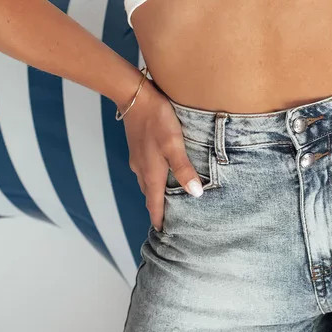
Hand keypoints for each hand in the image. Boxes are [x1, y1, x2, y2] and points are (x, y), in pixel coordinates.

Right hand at [119, 79, 204, 231]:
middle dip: (158, 208)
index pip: (154, 204)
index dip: (159, 219)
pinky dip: (154, 178)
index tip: (163, 233)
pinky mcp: (138, 148)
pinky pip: (146, 170)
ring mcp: (138, 158)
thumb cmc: (157, 120)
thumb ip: (183, 169)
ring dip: (156, 193)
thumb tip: (195, 194)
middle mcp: (142, 169)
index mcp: (151, 173)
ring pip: (148, 182)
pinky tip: (162, 172)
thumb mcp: (174, 144)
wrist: (135, 97)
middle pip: (150, 195)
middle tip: (170, 219)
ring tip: (169, 200)